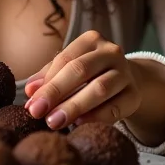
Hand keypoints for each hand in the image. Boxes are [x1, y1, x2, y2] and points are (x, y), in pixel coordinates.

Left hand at [23, 30, 141, 130]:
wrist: (127, 80)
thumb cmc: (91, 73)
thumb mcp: (70, 68)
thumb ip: (49, 76)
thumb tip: (30, 91)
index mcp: (91, 40)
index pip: (65, 59)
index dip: (47, 81)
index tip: (31, 102)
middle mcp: (111, 52)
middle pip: (81, 70)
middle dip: (57, 92)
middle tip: (38, 112)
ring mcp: (125, 72)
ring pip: (99, 88)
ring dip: (74, 106)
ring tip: (54, 121)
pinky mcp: (134, 95)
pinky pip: (115, 108)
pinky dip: (96, 117)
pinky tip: (79, 124)